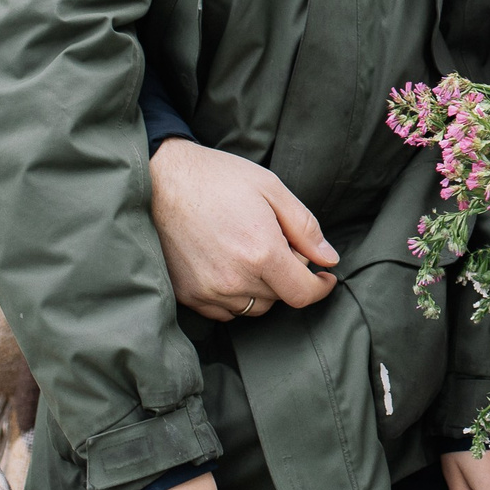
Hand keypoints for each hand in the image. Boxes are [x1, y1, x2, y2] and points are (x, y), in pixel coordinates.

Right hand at [147, 140, 338, 319]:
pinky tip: (229, 265)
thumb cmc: (218, 178)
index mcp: (261, 254)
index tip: (325, 277)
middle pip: (279, 298)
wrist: (161, 179)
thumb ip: (305, 227)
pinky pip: (224, 311)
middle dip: (287, 275)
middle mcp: (234, 280)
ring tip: (250, 252)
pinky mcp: (187, 295)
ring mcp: (207, 291)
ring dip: (262, 288)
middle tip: (276, 243)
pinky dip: (235, 296)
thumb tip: (329, 259)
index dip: (320, 287)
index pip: (302, 293)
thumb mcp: (271, 189)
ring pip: (252, 307)